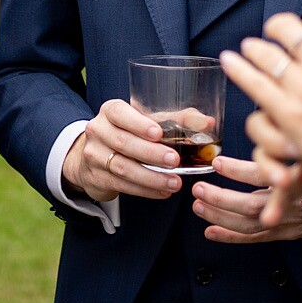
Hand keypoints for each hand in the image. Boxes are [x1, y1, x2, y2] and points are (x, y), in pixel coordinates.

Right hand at [61, 100, 183, 202]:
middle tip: (174, 160)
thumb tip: (208, 123)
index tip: (158, 133)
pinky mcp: (96, 177)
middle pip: (123, 142)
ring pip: (122, 167)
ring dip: (151, 177)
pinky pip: (122, 185)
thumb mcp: (147, 121)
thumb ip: (177, 119)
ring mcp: (94, 155)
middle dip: (150, 153)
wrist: (95, 154)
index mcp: (110, 111)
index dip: (139, 124)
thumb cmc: (129, 132)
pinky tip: (162, 191)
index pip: (120, 113)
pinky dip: (145, 190)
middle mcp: (98, 130)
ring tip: (174, 182)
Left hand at [196, 154, 301, 242]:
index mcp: (301, 177)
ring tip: (199, 206)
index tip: (218, 162)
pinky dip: (233, 237)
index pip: (264, 176)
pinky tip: (213, 232)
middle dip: (219, 199)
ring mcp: (291, 220)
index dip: (238, 171)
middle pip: (248, 206)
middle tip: (197, 189)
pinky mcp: (291, 231)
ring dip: (220, 217)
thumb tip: (280, 109)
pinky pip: (258, 238)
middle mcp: (293, 203)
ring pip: (248, 224)